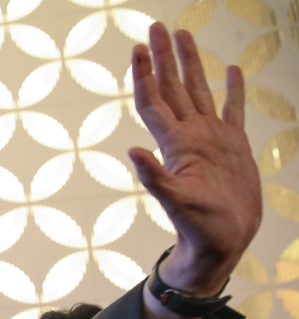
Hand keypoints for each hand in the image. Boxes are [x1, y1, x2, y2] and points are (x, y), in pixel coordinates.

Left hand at [130, 25, 259, 295]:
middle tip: (156, 26)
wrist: (221, 243)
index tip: (138, 48)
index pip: (155, 102)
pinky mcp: (233, 147)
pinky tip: (230, 70)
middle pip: (173, 88)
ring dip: (190, 64)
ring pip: (199, 91)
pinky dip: (232, 89)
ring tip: (184, 35)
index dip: (146, 75)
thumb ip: (155, 178)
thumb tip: (132, 152)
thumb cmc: (198, 229)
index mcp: (176, 145)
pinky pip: (232, 110)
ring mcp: (211, 140)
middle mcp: (191, 136)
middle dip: (164, 57)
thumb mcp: (176, 203)